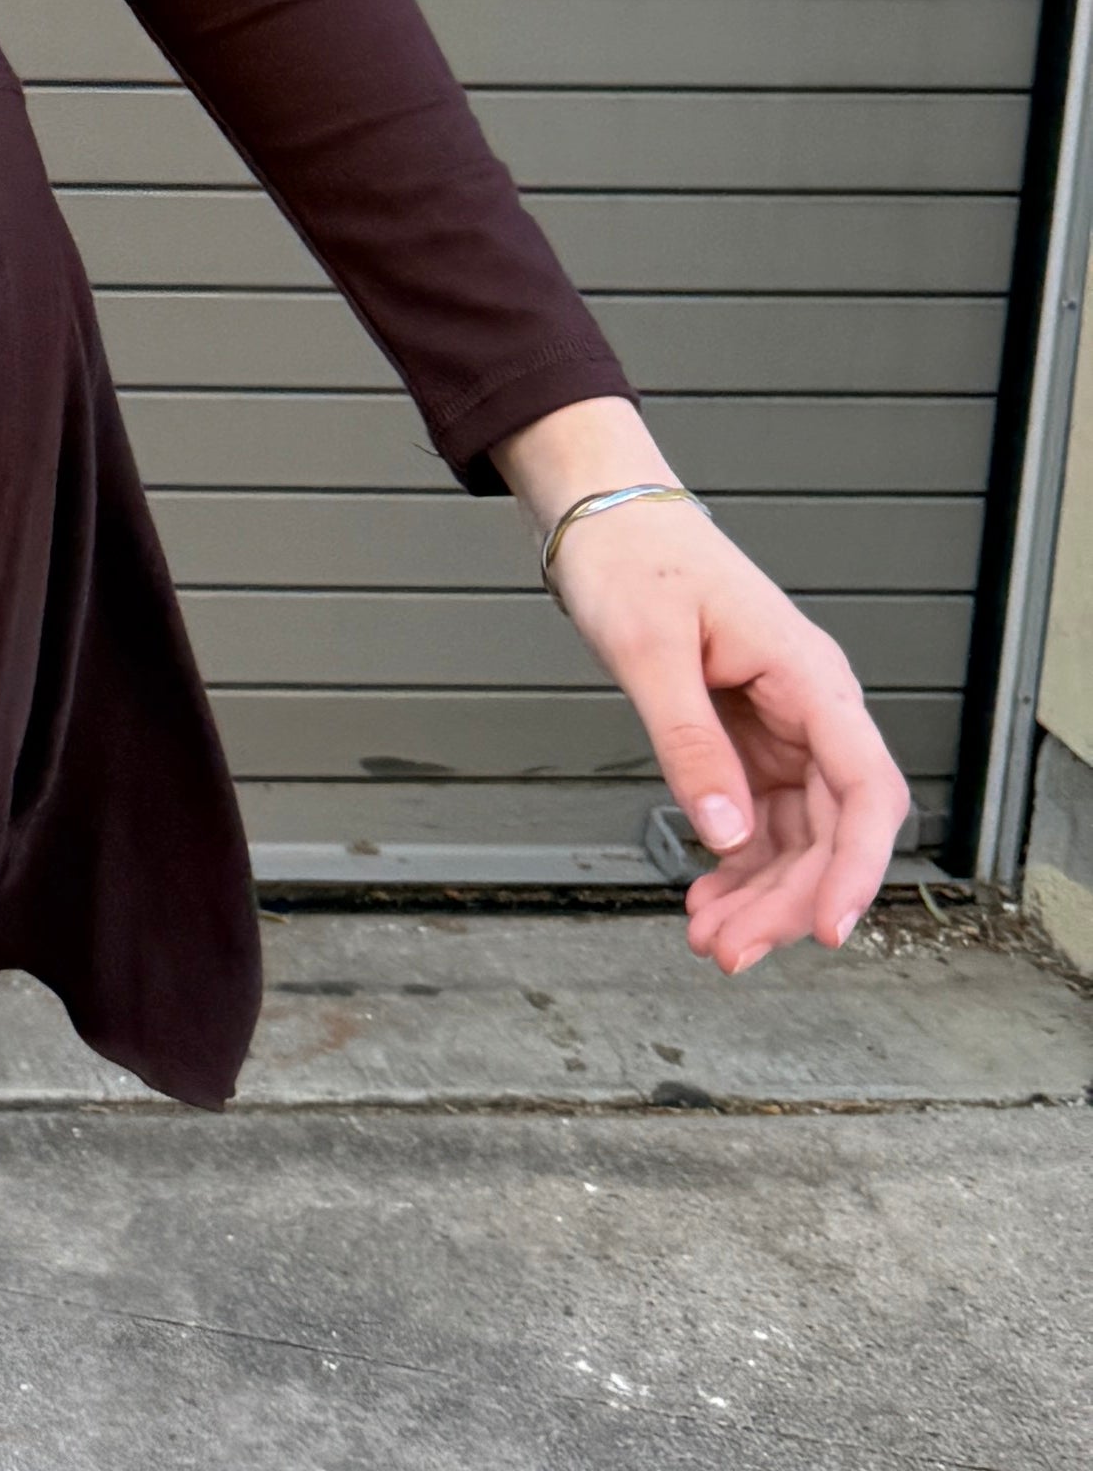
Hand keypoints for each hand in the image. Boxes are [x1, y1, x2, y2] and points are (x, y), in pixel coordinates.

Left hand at [500, 410, 908, 973]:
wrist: (605, 518)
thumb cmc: (632, 558)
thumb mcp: (650, 652)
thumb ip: (689, 744)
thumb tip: (723, 835)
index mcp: (809, 677)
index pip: (866, 787)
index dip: (857, 867)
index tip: (829, 929)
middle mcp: (811, 707)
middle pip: (834, 827)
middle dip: (790, 899)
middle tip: (731, 953)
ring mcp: (783, 727)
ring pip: (798, 833)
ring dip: (762, 893)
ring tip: (711, 940)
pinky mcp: (748, 738)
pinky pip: (761, 817)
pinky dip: (739, 864)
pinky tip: (709, 898)